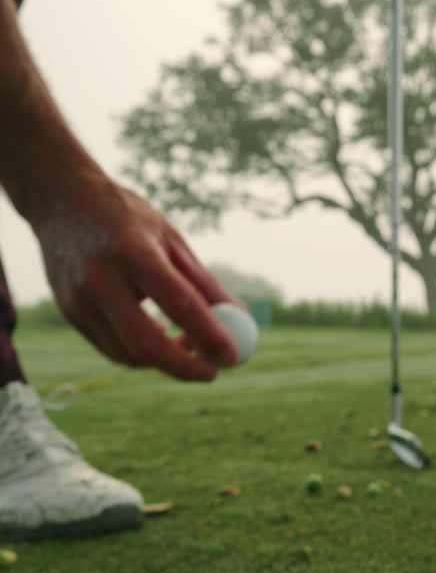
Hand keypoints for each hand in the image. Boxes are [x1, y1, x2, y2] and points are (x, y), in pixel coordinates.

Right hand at [34, 177, 239, 380]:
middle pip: (146, 342)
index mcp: (133, 252)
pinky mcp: (70, 313)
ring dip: (164, 361)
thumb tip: (240, 317)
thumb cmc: (125, 218)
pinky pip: (111, 348)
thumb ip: (202, 281)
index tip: (233, 356)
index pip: (178, 303)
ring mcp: (79, 299)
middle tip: (211, 372)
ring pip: (127, 354)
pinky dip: (141, 352)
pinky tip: (159, 335)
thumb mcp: (169, 238)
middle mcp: (100, 278)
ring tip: (187, 343)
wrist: (59, 200)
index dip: (209, 335)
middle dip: (184, 367)